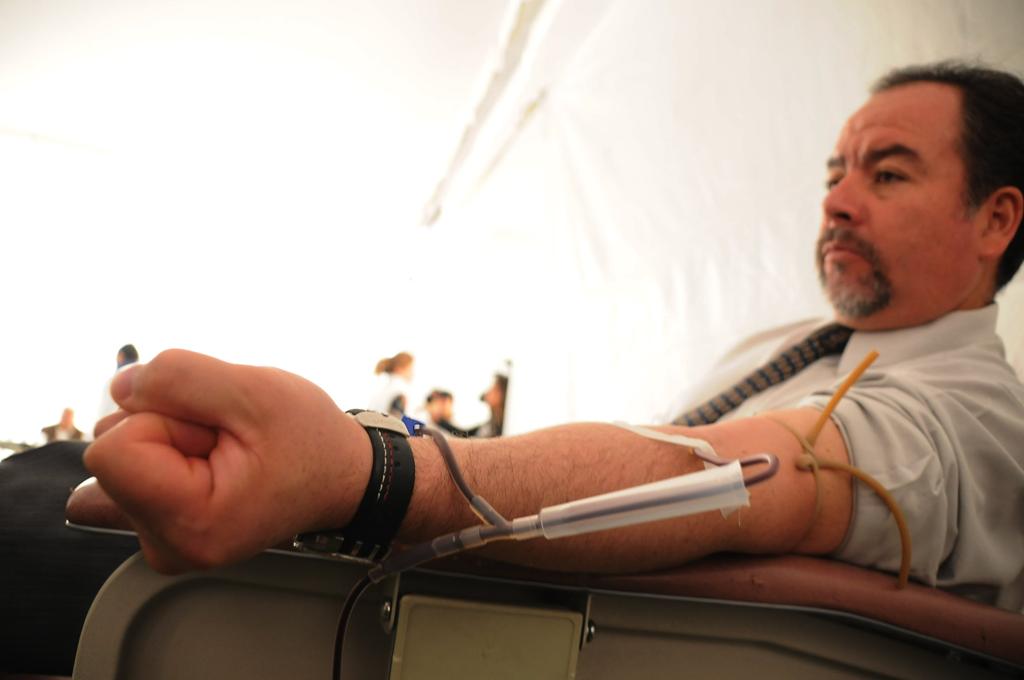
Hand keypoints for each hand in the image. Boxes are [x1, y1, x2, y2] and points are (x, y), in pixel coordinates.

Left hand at [86, 349, 371, 572]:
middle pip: (112, 454)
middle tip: (227, 440)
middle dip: (165, 427)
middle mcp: (165, 546)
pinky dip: (166, 452)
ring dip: (167, 437)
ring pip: (119, 459)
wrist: (340, 477)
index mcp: (191, 524)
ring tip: (225, 449)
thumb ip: (177, 377)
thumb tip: (120, 387)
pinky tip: (210, 460)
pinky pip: (131, 471)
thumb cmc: (310, 441)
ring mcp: (160, 540)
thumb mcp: (255, 390)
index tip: (215, 431)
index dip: (161, 419)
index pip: (110, 451)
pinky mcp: (159, 527)